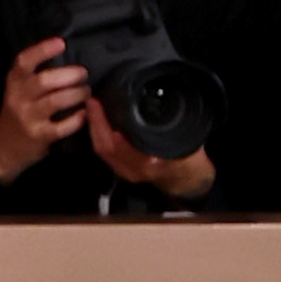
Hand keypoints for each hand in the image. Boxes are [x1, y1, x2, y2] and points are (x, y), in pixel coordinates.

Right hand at [0, 32, 88, 180]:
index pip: (23, 62)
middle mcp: (18, 98)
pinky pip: (62, 126)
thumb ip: (34, 74)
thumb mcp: (19, 90)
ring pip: (56, 101)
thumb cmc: (19, 112)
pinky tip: (83, 113)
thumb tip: (68, 54)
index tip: (61, 42)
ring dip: (77, 94)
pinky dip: (77, 119)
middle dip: (69, 75)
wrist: (4, 148)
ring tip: (86, 92)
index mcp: (14, 82)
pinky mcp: (39, 136)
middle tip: (84, 74)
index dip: (42, 50)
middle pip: (44, 81)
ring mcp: (28, 118)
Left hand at [87, 96, 211, 200]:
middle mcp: (134, 169)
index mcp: (149, 163)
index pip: (119, 146)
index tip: (100, 109)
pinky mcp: (121, 169)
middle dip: (95, 124)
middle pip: (105, 147)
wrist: (186, 179)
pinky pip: (105, 153)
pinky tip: (96, 123)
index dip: (106, 128)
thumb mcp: (187, 141)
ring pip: (102, 150)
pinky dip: (98, 136)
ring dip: (94, 129)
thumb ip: (173, 128)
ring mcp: (125, 171)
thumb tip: (162, 104)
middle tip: (93, 102)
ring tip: (92, 108)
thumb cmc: (188, 159)